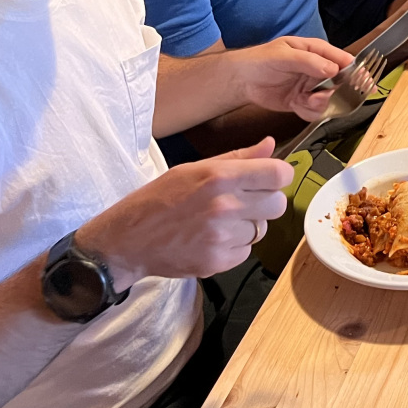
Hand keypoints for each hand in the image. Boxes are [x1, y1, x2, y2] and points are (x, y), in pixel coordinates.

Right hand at [78, 137, 294, 290]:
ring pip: (262, 229)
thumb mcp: (193, 169)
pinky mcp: (217, 261)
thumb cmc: (159, 199)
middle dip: (265, 202)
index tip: (269, 179)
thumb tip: (270, 145)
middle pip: (278, 204)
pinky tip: (212, 239)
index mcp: (219, 177)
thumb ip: (237, 158)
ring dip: (247, 226)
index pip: (279, 174)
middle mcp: (224, 206)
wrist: (128, 240)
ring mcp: (221, 237)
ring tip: (219, 222)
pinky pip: (246, 251)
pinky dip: (234, 247)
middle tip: (242, 203)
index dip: (278, 176)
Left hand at [229, 35, 349, 120]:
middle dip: (334, 93)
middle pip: (341, 84)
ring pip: (330, 100)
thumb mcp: (285, 55)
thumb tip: (333, 69)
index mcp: (317, 51)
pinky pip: (316, 112)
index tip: (362, 82)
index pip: (343, 60)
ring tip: (304, 101)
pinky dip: (309, 112)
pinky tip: (297, 106)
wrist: (242, 80)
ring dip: (319, 104)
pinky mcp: (304, 102)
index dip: (355, 71)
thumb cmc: (261, 59)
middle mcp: (318, 70)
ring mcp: (312, 87)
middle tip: (319, 96)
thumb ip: (309, 62)